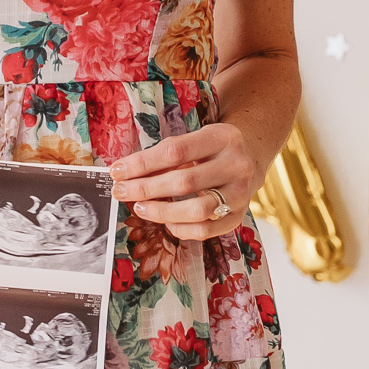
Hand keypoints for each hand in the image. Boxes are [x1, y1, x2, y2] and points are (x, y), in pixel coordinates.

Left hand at [110, 123, 258, 241]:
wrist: (251, 156)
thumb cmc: (211, 148)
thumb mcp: (195, 139)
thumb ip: (165, 155)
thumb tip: (125, 173)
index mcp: (223, 138)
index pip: (175, 152)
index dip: (142, 163)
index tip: (117, 171)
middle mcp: (237, 165)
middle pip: (184, 182)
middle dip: (145, 188)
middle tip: (121, 191)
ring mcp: (241, 193)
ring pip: (196, 210)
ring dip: (161, 211)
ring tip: (139, 207)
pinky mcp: (238, 216)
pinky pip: (204, 230)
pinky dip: (179, 227)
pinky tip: (164, 220)